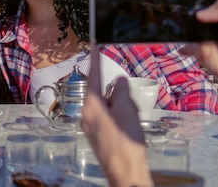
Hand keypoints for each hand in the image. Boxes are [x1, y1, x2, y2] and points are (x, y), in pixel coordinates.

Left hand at [81, 44, 152, 186]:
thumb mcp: (127, 112)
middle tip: (129, 105)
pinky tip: (127, 126)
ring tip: (131, 120)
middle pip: (100, 92)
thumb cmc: (126, 144)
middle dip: (115, 93)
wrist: (125, 173)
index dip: (95, 59)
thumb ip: (120, 92)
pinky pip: (106, 117)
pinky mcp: (97, 135)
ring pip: (105, 105)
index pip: (93, 76)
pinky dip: (117, 115)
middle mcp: (86, 114)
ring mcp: (90, 126)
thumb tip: (117, 79)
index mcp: (91, 106)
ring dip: (118, 106)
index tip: (94, 44)